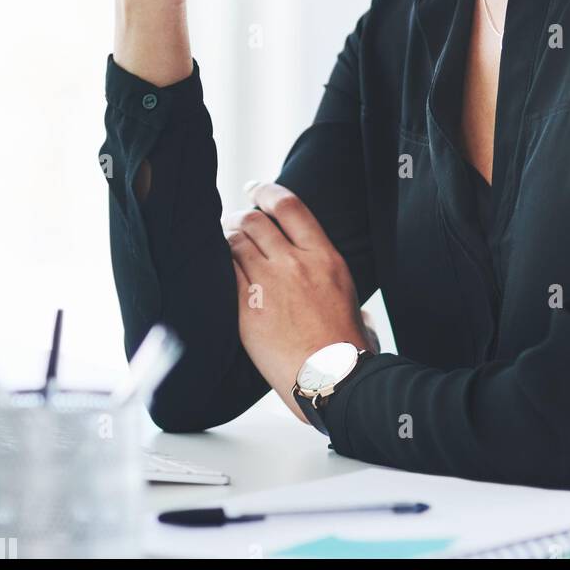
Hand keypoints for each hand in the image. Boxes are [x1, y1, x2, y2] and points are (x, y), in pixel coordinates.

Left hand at [224, 182, 374, 424]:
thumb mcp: (354, 305)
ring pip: (235, 243)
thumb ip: (344, 294)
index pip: (289, 206)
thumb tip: (356, 311)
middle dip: (239, 216)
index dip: (266, 192)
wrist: (333, 380)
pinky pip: (224, 274)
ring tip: (219, 242)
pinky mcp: (246, 309)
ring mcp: (269, 285)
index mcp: (324, 257)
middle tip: (232, 221)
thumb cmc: (348, 349)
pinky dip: (216, 265)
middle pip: (255, 221)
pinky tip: (212, 268)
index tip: (254, 189)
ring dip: (224, 238)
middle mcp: (295, 263)